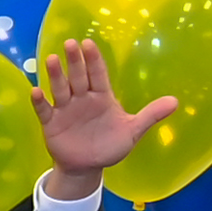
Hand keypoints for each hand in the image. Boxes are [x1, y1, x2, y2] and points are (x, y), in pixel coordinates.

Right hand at [33, 40, 180, 187]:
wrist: (88, 167)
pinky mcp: (52, 123)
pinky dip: (40, 102)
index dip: (94, 60)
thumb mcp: (132, 131)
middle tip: (71, 44)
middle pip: (78, 77)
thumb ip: (151, 115)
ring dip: (55, 75)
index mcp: (102, 96)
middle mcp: (82, 98)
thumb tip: (176, 102)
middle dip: (75, 61)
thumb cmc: (109, 145)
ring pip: (60, 88)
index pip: (98, 74)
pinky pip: (45, 110)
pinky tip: (35, 91)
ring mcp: (65, 109)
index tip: (89, 44)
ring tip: (51, 59)